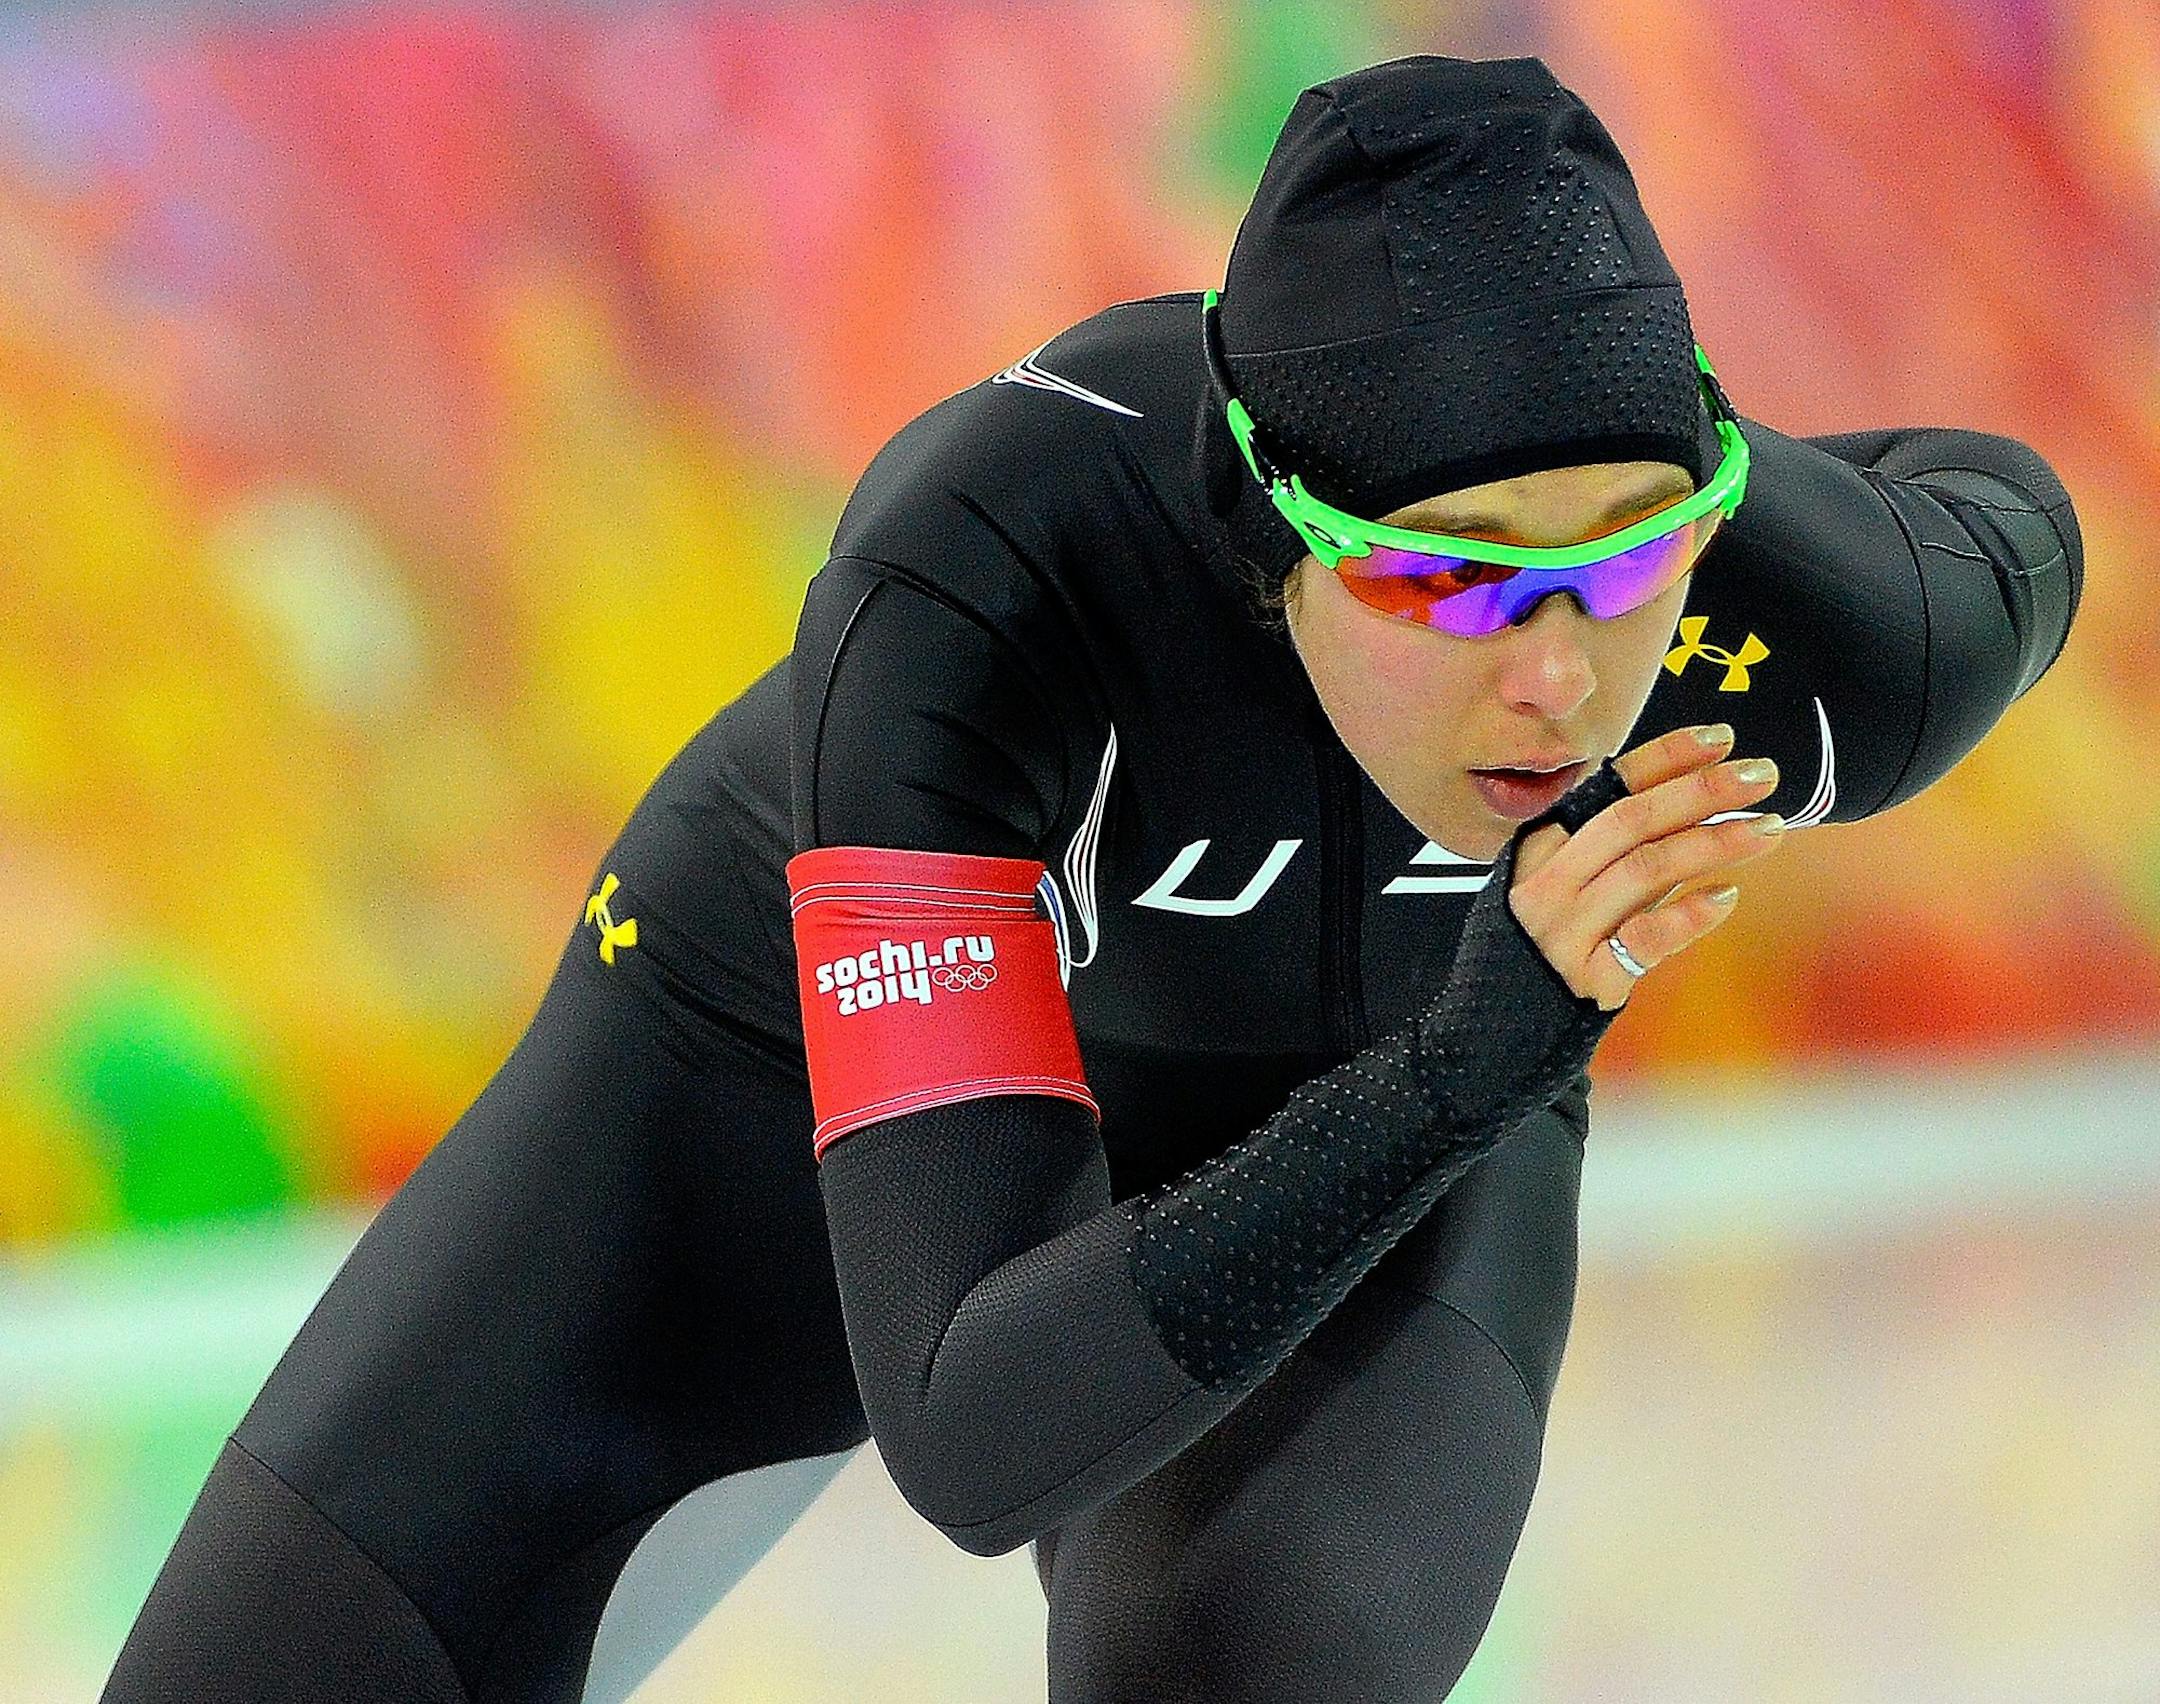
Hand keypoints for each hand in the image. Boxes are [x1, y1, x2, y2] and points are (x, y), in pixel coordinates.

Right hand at [1508, 724, 1784, 1011]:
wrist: (1495, 1029)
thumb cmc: (1542, 945)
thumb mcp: (1558, 883)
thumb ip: (1611, 848)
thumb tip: (1693, 796)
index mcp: (1539, 846)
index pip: (1608, 787)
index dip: (1666, 758)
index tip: (1720, 739)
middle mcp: (1547, 883)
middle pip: (1631, 820)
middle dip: (1702, 790)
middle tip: (1762, 774)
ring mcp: (1564, 931)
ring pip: (1645, 869)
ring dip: (1714, 843)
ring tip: (1769, 828)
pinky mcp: (1588, 978)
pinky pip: (1646, 938)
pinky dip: (1690, 915)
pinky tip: (1727, 897)